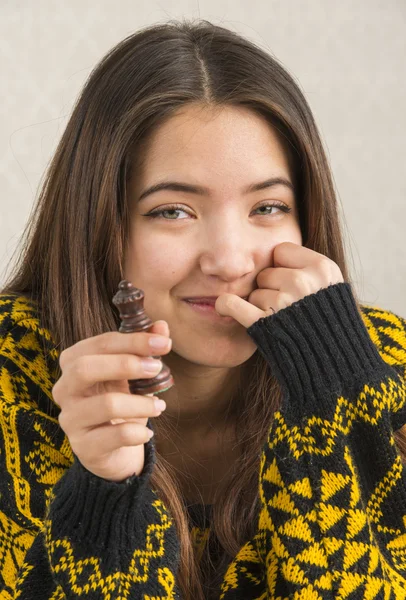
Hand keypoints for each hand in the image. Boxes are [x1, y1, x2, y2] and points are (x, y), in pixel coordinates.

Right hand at [52, 320, 171, 481]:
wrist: (114, 450)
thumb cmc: (122, 402)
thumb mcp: (134, 374)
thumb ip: (146, 348)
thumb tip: (162, 326)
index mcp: (74, 363)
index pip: (100, 344)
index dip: (134, 340)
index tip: (164, 343)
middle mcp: (65, 389)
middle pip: (85, 368)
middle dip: (125, 364)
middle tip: (157, 368)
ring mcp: (70, 419)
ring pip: (105, 404)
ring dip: (141, 403)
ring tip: (160, 405)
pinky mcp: (83, 447)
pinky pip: (113, 436)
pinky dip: (137, 432)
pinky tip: (147, 432)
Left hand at [215, 242, 344, 327]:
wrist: (331, 365)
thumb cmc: (327, 324)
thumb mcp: (329, 287)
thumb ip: (305, 266)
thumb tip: (272, 250)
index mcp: (321, 268)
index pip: (280, 251)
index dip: (281, 266)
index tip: (288, 282)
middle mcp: (303, 282)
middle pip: (265, 272)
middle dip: (269, 288)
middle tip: (284, 307)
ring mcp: (284, 303)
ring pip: (252, 291)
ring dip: (258, 305)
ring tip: (278, 320)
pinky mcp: (264, 324)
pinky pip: (232, 304)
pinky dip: (226, 306)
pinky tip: (224, 307)